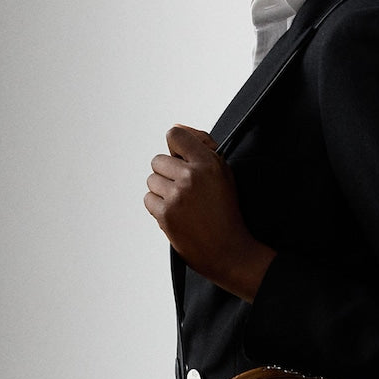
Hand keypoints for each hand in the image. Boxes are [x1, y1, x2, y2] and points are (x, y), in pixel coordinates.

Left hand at [145, 125, 274, 302]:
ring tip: (182, 205)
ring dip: (162, 191)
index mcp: (209, 163)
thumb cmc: (227, 212)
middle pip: (158, 160)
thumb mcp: (223, 174)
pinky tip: (177, 216)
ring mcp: (177, 196)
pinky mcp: (166, 214)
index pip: (174, 135)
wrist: (229, 251)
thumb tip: (176, 126)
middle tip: (185, 190)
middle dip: (168, 173)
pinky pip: (148, 199)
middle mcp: (192, 176)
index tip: (182, 159)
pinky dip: (159, 208)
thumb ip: (201, 148)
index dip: (175, 147)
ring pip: (151, 180)